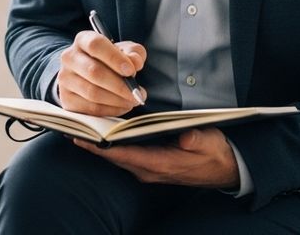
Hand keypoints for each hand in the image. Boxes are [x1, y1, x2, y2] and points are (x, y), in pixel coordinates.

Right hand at [56, 30, 146, 115]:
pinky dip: (111, 109)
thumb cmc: (108, 60)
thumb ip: (133, 52)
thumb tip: (135, 62)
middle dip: (120, 85)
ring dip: (117, 99)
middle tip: (137, 92)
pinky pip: (91, 108)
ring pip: (92, 92)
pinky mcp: (67, 99)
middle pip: (94, 71)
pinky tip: (122, 106)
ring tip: (132, 100)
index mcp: (83, 40)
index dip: (114, 58)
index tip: (131, 70)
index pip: (96, 45)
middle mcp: (69, 57)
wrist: (86, 74)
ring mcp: (65, 79)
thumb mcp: (123, 50)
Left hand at [73, 128, 240, 189]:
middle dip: (93, 144)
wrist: (228, 170)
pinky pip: (126, 157)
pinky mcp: (152, 166)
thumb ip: (196, 140)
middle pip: (114, 157)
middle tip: (72, 128)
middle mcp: (151, 170)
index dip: (101, 147)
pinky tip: (102, 134)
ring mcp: (150, 170)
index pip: (124, 155)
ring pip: (118, 158)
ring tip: (80, 129)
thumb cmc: (217, 154)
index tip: (82, 137)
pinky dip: (112, 147)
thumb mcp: (210, 143)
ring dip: (101, 145)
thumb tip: (184, 138)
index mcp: (161, 164)